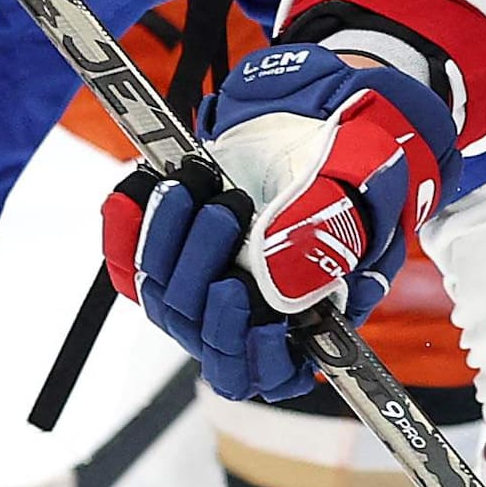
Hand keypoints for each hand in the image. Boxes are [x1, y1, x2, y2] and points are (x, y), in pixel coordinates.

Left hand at [99, 39, 458, 397]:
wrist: (317, 112)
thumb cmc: (353, 156)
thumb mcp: (359, 183)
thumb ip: (326, 229)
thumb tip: (280, 281)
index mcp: (311, 315)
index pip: (271, 374)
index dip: (259, 359)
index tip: (260, 315)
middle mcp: (253, 312)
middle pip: (208, 333)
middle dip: (208, 271)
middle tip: (229, 209)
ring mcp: (205, 283)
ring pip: (165, 298)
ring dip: (169, 241)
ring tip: (193, 185)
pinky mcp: (170, 250)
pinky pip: (127, 262)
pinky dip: (126, 229)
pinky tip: (136, 190)